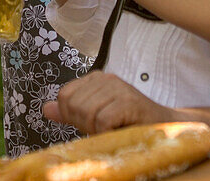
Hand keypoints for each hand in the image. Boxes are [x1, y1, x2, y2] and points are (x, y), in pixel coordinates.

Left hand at [43, 72, 174, 133]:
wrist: (163, 128)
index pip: (64, 96)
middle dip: (85, 124)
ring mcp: (118, 87)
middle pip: (73, 105)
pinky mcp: (128, 101)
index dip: (72, 116)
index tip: (92, 124)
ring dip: (97, 130)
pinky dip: (107, 132)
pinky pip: (102, 121)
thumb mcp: (95, 117)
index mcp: (96, 78)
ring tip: (113, 129)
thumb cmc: (128, 124)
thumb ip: (71, 112)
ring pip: (86, 113)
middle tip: (105, 128)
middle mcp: (106, 78)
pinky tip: (119, 130)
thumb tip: (45, 108)